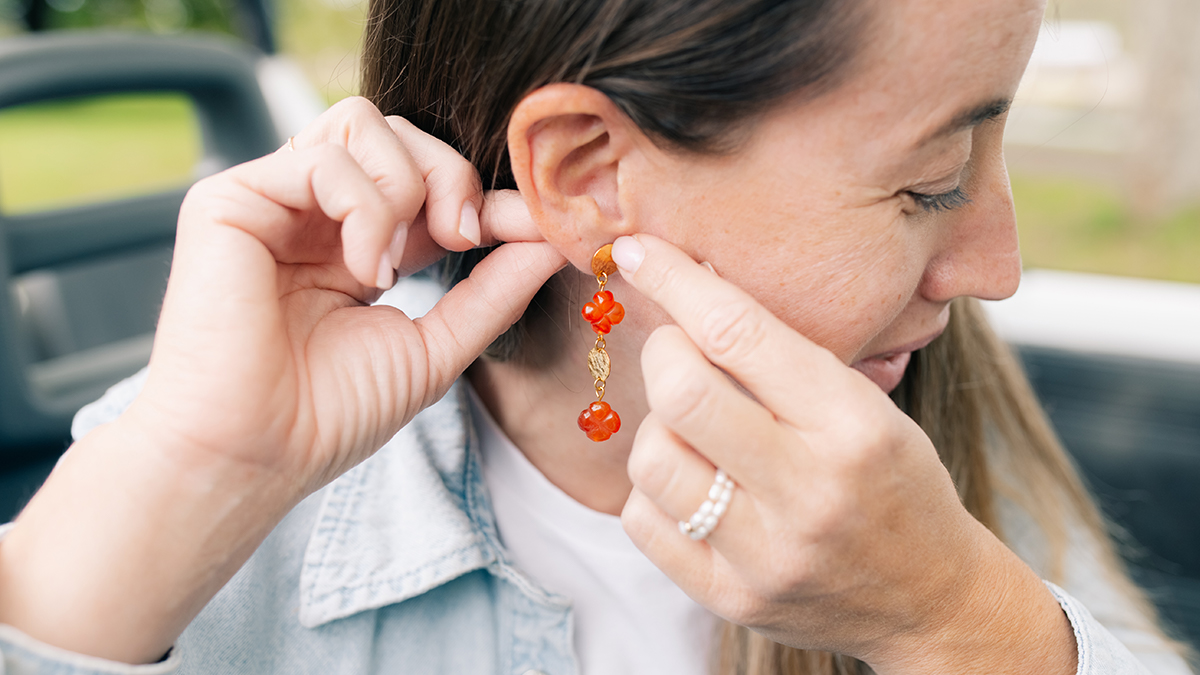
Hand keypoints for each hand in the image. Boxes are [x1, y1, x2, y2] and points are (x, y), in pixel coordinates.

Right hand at [0, 97, 564, 663]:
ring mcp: (273, 200)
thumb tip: (555, 238)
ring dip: (406, 187)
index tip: (540, 222)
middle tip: (465, 237)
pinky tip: (361, 270)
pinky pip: (325, 158)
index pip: (429, 184)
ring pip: (361, 122)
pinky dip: (365, 210)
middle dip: (452, 174)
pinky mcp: (230, 198)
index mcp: (358, 244)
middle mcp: (314, 214)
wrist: (256, 455)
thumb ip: (494, 288)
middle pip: (399, 133)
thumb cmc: (331, 415)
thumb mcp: (437, 345)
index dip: (486, 194)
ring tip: (395, 266)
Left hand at [613, 235, 1075, 673]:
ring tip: (693, 429)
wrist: (929, 597)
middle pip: (681, 393)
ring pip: (651, 458)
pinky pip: (643, 521)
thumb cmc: (894, 481)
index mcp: (852, 424)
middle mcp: (807, 491)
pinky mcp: (730, 596)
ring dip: (657, 426)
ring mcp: (765, 553)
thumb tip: (689, 283)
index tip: (639, 251)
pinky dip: (653, 489)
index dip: (675, 280)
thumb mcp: (866, 405)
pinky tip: (693, 481)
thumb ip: (784, 357)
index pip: (738, 332)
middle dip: (661, 350)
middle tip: (675, 349)